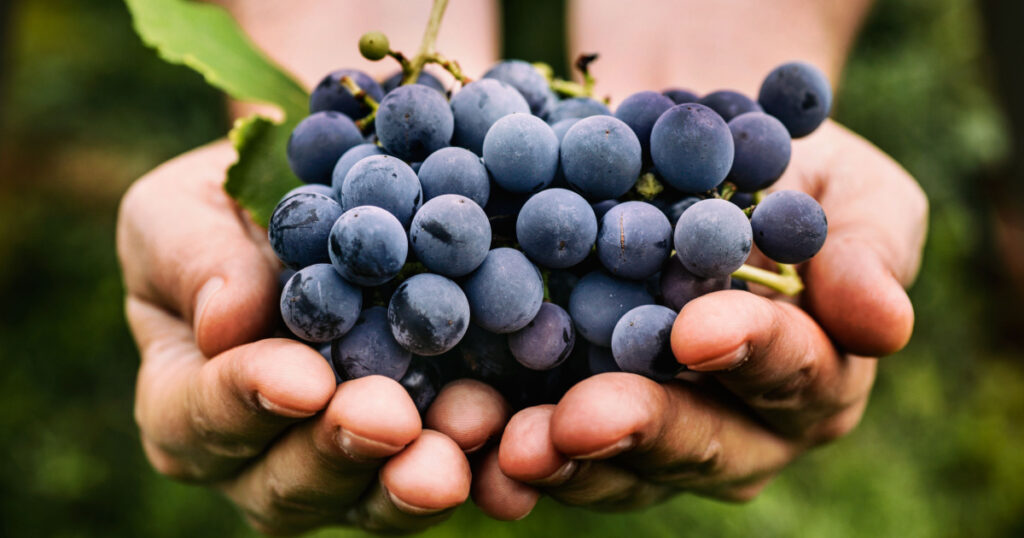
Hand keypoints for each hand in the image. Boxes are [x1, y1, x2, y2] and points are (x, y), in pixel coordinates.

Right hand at [116, 141, 509, 533]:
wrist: (322, 203)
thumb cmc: (231, 207)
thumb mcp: (185, 209)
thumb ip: (192, 260)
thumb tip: (226, 323)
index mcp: (185, 402)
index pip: (198, 418)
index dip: (246, 402)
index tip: (303, 377)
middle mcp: (260, 456)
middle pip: (288, 482)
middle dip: (342, 451)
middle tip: (392, 417)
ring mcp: (344, 467)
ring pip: (371, 498)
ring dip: (418, 474)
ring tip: (468, 428)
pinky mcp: (418, 453)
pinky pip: (448, 475)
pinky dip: (484, 464)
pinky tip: (515, 438)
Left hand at [472, 120, 927, 516]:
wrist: (674, 156)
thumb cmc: (772, 165)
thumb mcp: (841, 184)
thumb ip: (868, 248)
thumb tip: (884, 323)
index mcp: (815, 371)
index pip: (792, 369)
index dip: (751, 352)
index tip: (698, 329)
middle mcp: (742, 425)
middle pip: (702, 444)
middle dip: (641, 430)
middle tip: (580, 419)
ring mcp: (657, 434)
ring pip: (620, 469)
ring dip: (561, 461)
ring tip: (510, 446)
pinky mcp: (581, 427)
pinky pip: (551, 455)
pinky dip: (508, 454)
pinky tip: (467, 444)